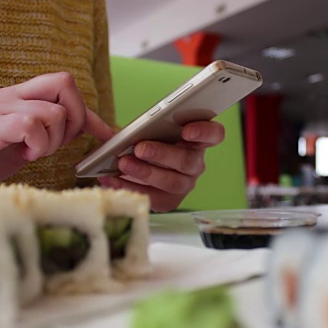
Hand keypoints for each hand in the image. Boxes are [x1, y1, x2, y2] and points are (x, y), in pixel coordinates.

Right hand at [0, 72, 112, 190]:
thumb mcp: (21, 146)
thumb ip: (47, 134)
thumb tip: (82, 133)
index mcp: (18, 99)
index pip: (65, 88)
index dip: (91, 113)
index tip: (107, 136)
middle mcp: (9, 96)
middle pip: (65, 82)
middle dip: (77, 118)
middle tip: (59, 144)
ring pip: (54, 110)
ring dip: (53, 140)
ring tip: (32, 154)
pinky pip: (32, 123)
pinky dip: (37, 144)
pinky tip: (23, 156)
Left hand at [97, 118, 224, 211]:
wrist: (134, 165)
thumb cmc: (145, 141)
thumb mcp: (143, 129)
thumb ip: (138, 127)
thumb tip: (113, 132)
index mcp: (197, 139)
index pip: (214, 134)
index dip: (204, 132)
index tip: (187, 131)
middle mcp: (195, 163)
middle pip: (188, 160)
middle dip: (162, 154)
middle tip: (140, 149)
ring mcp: (185, 183)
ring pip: (173, 182)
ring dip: (146, 173)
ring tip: (123, 165)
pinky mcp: (171, 201)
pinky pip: (155, 198)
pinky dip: (132, 188)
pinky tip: (113, 180)